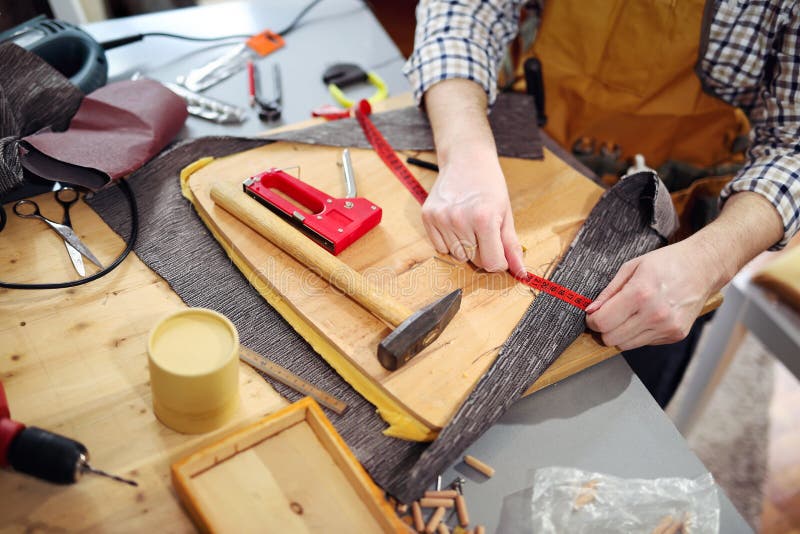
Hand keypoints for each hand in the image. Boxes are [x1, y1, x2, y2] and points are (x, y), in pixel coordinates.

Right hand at [421, 154, 525, 274]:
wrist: (465, 158)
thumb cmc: (489, 184)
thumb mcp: (506, 213)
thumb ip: (511, 246)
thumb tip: (521, 273)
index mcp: (484, 218)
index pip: (492, 263)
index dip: (499, 260)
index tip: (499, 249)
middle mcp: (459, 219)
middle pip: (475, 260)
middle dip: (483, 251)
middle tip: (484, 229)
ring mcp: (441, 218)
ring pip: (457, 255)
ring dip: (466, 246)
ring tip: (469, 223)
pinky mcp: (427, 217)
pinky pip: (441, 248)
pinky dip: (449, 241)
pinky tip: (455, 223)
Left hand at [584, 241, 714, 349]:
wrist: (703, 267)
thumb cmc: (667, 263)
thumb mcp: (631, 267)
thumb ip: (609, 291)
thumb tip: (591, 310)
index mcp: (640, 293)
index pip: (603, 322)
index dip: (592, 321)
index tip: (592, 316)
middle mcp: (654, 314)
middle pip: (612, 338)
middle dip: (604, 329)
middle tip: (606, 317)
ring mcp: (667, 327)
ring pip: (627, 345)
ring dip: (621, 333)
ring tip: (627, 315)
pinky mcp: (676, 334)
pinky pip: (645, 342)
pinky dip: (639, 333)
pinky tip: (645, 317)